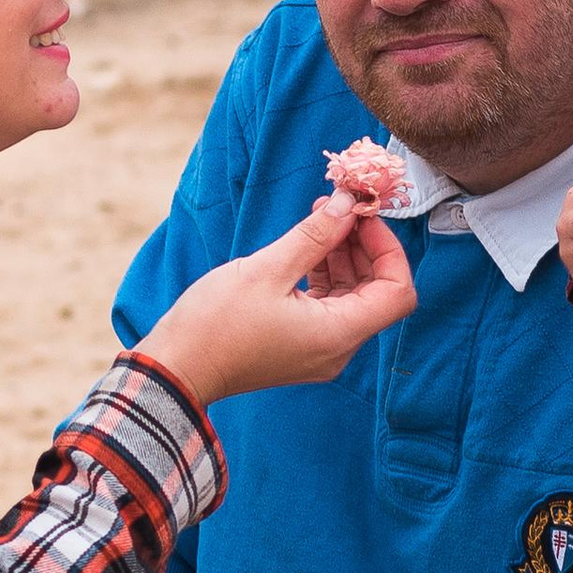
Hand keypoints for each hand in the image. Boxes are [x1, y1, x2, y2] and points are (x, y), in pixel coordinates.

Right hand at [135, 195, 415, 405]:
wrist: (175, 369)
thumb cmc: (214, 325)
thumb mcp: (266, 270)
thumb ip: (314, 236)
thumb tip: (346, 204)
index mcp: (337, 333)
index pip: (397, 291)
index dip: (388, 249)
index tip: (362, 218)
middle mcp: (337, 348)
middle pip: (377, 293)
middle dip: (364, 247)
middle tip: (341, 209)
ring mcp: (320, 351)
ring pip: (353, 299)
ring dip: (343, 258)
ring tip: (321, 220)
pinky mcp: (301, 348)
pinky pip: (328, 308)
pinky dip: (324, 277)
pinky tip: (305, 250)